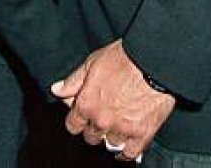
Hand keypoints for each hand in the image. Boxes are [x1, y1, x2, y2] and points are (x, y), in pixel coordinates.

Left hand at [51, 39, 175, 160]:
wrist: (154, 60)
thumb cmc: (125, 57)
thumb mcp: (93, 62)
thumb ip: (73, 80)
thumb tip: (57, 90)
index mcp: (86, 104)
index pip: (73, 125)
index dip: (78, 119)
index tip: (84, 114)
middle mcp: (101, 120)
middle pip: (91, 137)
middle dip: (95, 127)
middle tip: (104, 115)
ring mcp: (121, 129)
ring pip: (109, 144)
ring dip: (112, 135)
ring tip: (119, 123)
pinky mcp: (141, 134)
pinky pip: (129, 154)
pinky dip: (126, 151)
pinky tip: (127, 143)